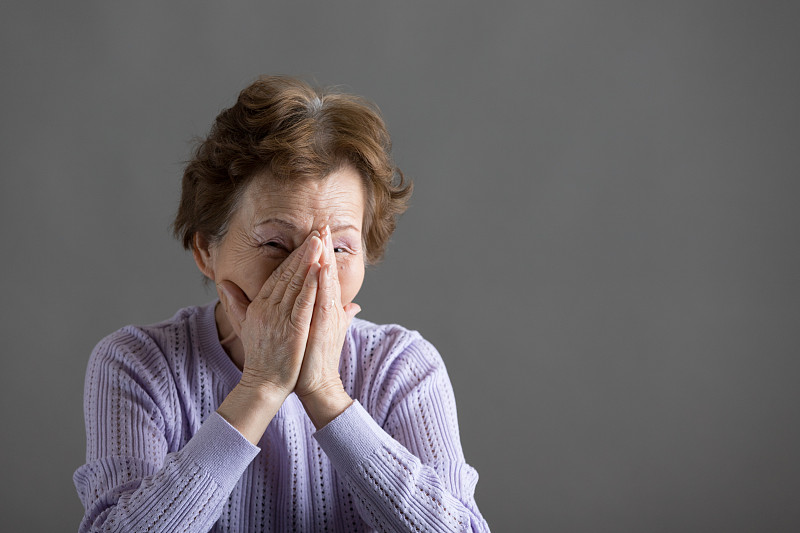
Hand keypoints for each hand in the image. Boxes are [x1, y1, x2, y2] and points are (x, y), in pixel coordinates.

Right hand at [217, 231, 323, 399]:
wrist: (262, 385)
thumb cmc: (260, 357)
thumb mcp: (244, 326)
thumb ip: (235, 304)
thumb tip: (223, 285)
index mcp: (259, 306)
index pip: (277, 275)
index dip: (291, 256)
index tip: (303, 240)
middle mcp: (268, 309)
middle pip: (287, 274)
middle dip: (302, 251)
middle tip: (316, 231)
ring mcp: (280, 319)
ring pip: (296, 284)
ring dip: (308, 261)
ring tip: (319, 242)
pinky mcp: (293, 331)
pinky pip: (303, 304)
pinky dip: (311, 286)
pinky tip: (319, 271)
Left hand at [295, 225, 360, 400]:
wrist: (317, 383)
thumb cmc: (315, 359)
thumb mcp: (328, 331)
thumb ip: (340, 316)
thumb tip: (354, 306)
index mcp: (326, 306)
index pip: (324, 274)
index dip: (323, 253)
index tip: (320, 232)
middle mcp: (329, 307)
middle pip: (327, 271)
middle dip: (325, 247)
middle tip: (324, 223)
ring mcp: (327, 315)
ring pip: (326, 280)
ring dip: (325, 258)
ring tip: (324, 236)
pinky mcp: (324, 325)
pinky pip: (323, 299)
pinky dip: (323, 282)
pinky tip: (321, 266)